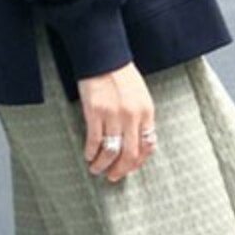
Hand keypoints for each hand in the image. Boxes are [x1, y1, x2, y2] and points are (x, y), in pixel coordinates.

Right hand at [76, 61, 156, 183]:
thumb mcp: (140, 96)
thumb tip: (135, 142)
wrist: (104, 57)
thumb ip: (140, 118)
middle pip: (130, 154)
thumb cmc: (121, 76)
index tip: (128, 168)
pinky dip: (91, 152)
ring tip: (96, 169)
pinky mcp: (95, 112)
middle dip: (121, 170)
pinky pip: (94, 140)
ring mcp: (113, 115)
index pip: (147, 146)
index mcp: (146, 112)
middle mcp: (132, 116)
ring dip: (103, 165)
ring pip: (111, 151)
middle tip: (112, 177)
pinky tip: (88, 155)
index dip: (137, 163)